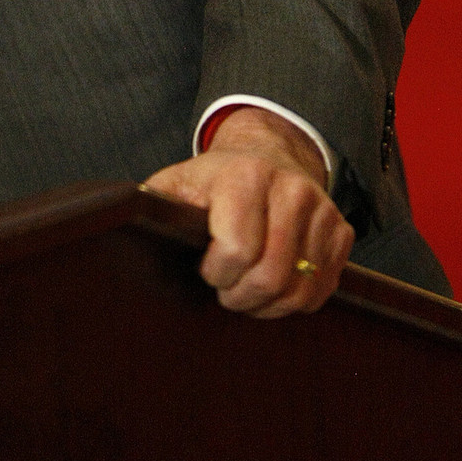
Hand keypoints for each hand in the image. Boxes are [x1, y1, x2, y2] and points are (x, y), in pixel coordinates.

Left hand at [144, 106, 353, 317]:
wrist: (268, 155)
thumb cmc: (214, 180)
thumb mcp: (179, 181)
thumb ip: (156, 202)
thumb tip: (121, 220)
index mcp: (244, 176)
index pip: (236, 250)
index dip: (216, 274)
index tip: (206, 269)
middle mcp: (289, 189)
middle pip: (269, 277)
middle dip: (240, 297)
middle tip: (227, 292)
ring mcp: (321, 209)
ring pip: (297, 290)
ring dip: (267, 305)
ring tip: (247, 292)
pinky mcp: (341, 230)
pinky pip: (321, 289)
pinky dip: (295, 301)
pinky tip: (274, 287)